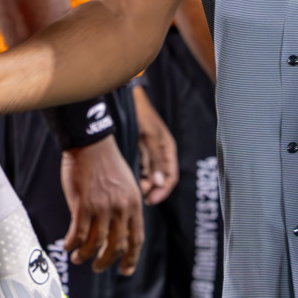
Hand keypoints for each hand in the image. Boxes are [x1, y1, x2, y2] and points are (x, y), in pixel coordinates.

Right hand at [60, 135, 144, 274]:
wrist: (90, 143)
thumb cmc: (106, 162)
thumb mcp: (127, 184)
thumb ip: (126, 206)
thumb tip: (118, 230)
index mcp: (134, 204)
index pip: (136, 239)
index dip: (130, 258)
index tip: (124, 270)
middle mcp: (120, 209)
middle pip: (116, 246)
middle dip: (106, 261)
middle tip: (97, 267)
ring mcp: (102, 208)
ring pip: (96, 244)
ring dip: (86, 255)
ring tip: (79, 258)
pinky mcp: (83, 205)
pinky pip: (79, 234)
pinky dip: (73, 244)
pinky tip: (68, 246)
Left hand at [132, 86, 178, 204]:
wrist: (127, 98)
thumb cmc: (141, 114)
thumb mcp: (149, 136)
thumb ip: (155, 159)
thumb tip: (159, 182)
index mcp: (167, 150)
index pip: (170, 177)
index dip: (162, 191)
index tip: (150, 200)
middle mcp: (159, 153)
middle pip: (158, 179)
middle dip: (150, 189)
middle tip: (137, 193)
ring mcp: (148, 152)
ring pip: (147, 175)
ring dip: (142, 183)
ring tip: (131, 187)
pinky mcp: (137, 150)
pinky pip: (138, 168)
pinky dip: (135, 175)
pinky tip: (127, 179)